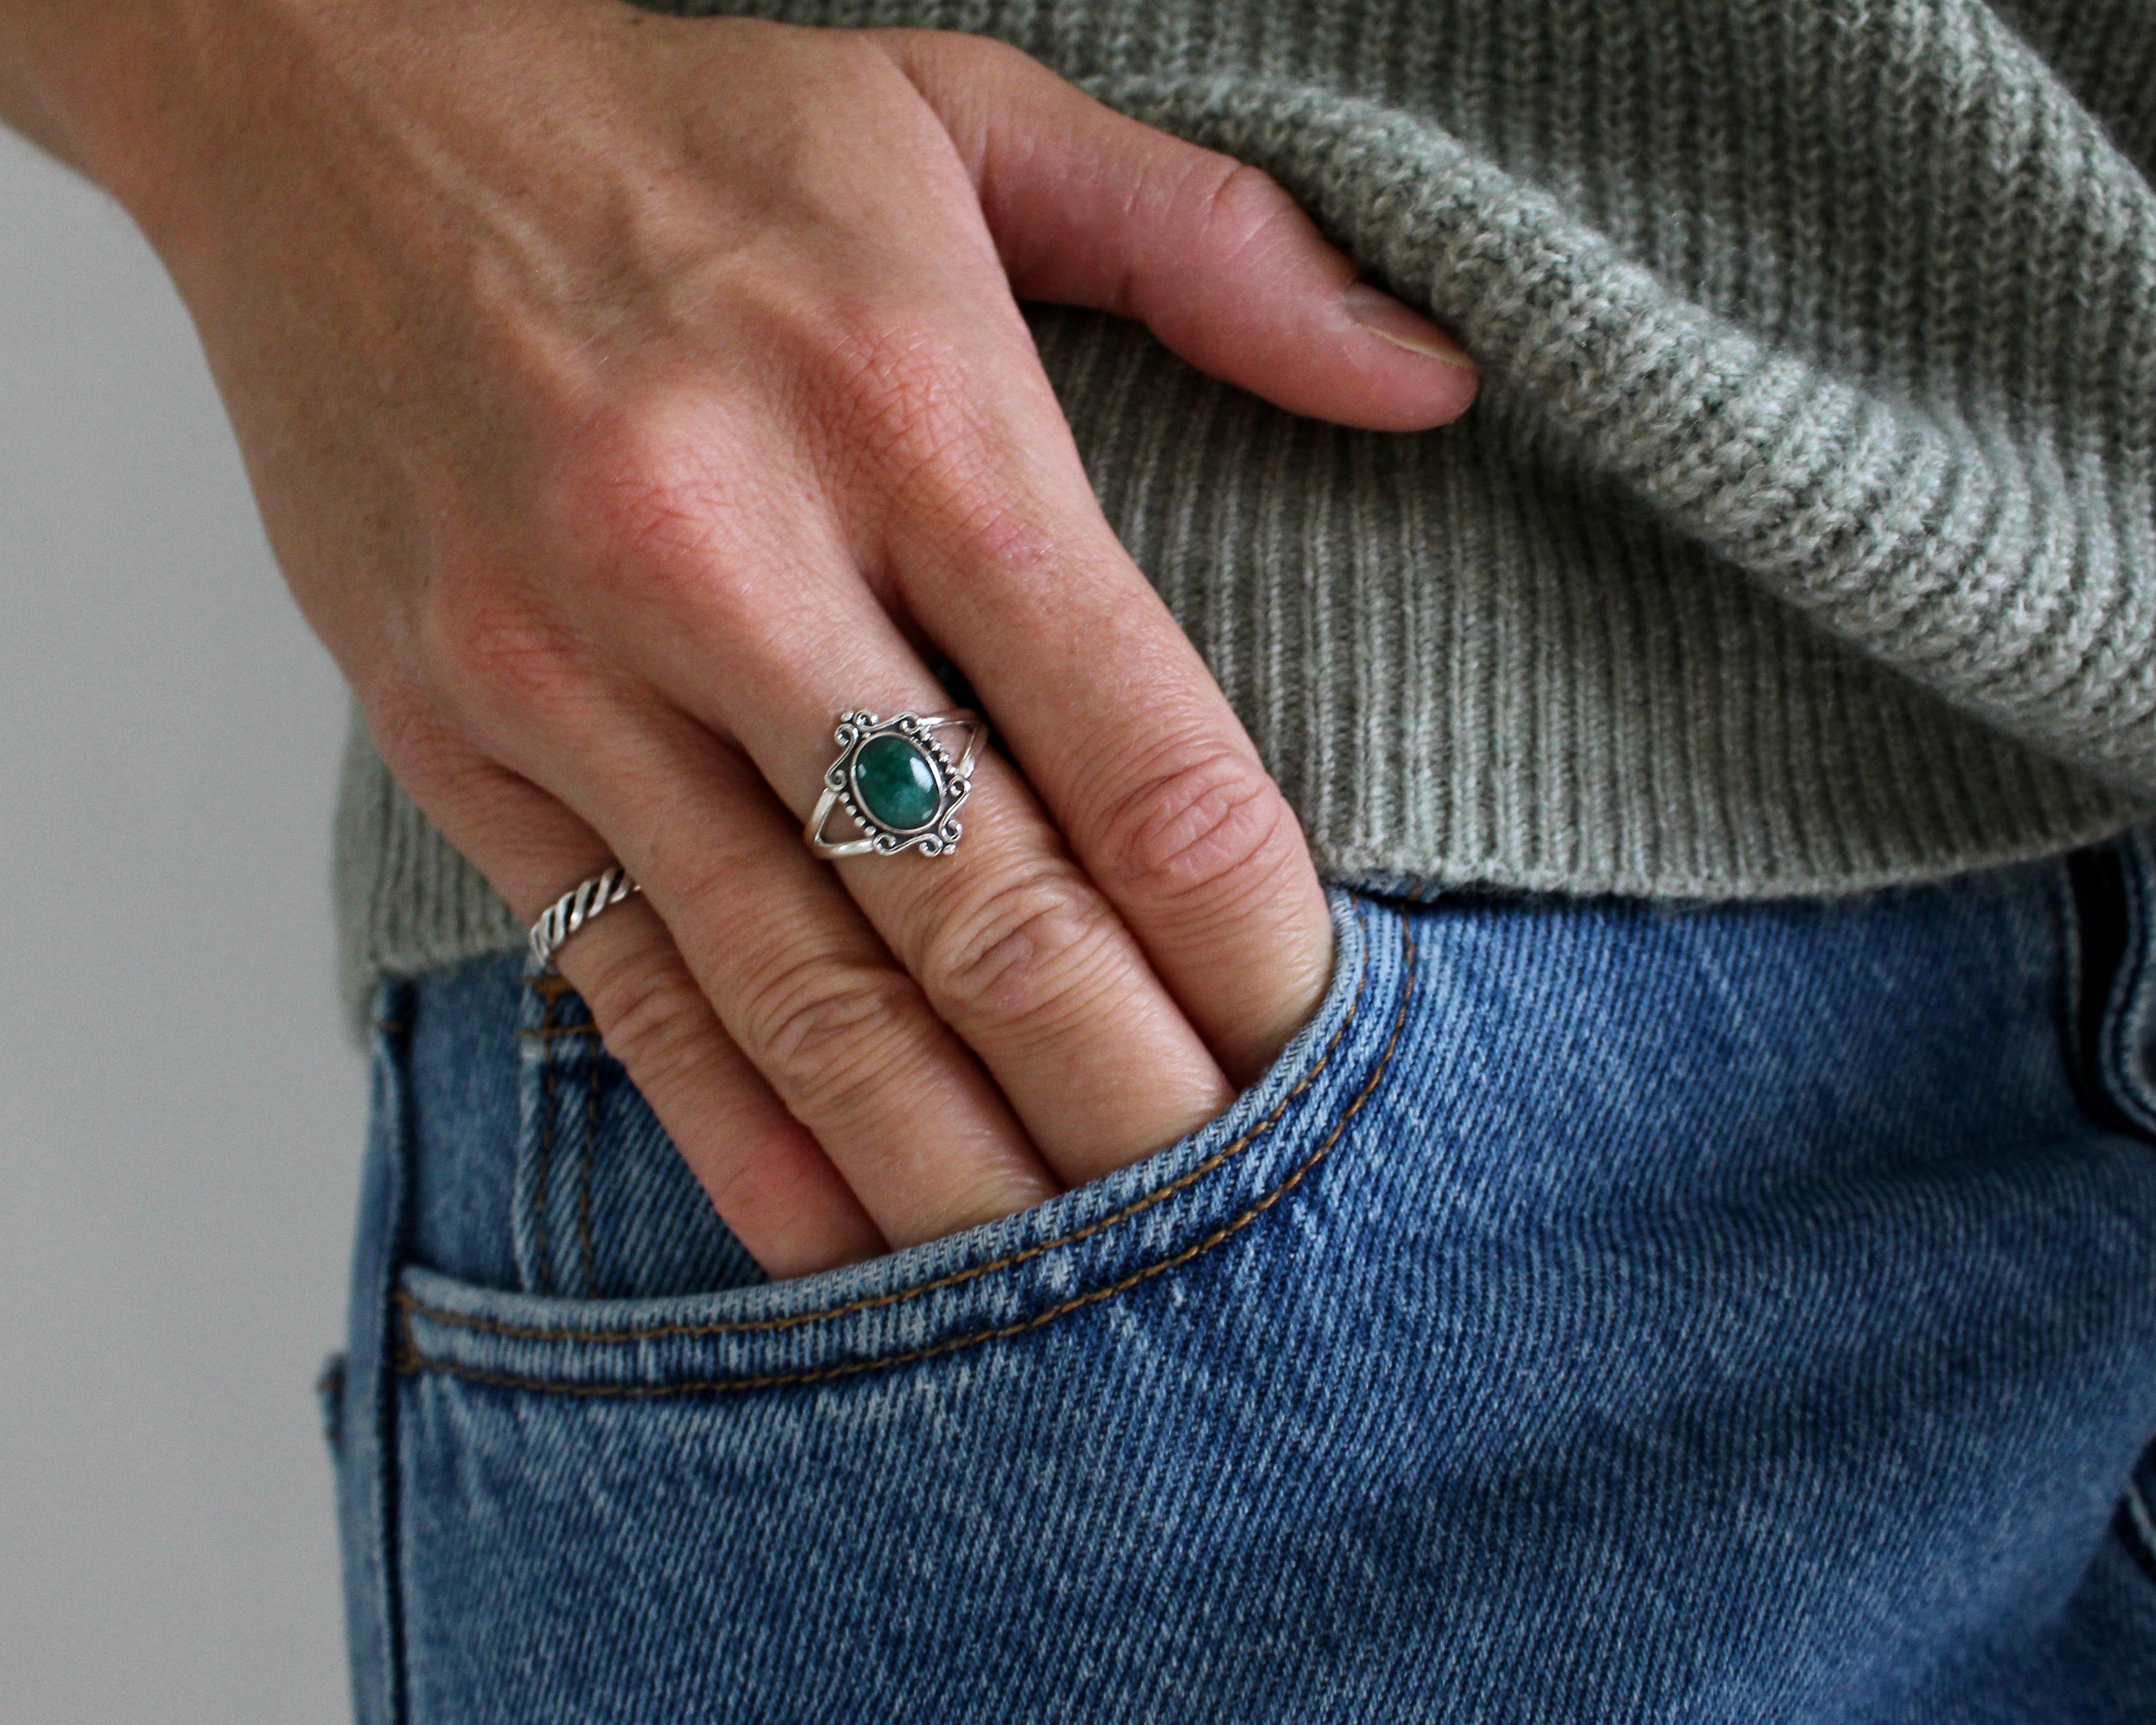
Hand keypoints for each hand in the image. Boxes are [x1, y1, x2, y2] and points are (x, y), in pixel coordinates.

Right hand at [10, 0, 1474, 1273]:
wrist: (322, 95)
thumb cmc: (670, 125)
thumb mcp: (963, 114)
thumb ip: (1216, 248)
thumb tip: (1430, 375)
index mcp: (901, 406)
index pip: (1127, 738)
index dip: (1246, 925)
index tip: (1315, 1028)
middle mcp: (730, 557)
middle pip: (977, 906)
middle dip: (1126, 1089)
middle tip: (1235, 1212)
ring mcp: (570, 669)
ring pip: (802, 988)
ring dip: (953, 1159)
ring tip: (1074, 1280)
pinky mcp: (457, 739)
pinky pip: (621, 981)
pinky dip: (738, 1132)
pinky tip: (840, 1235)